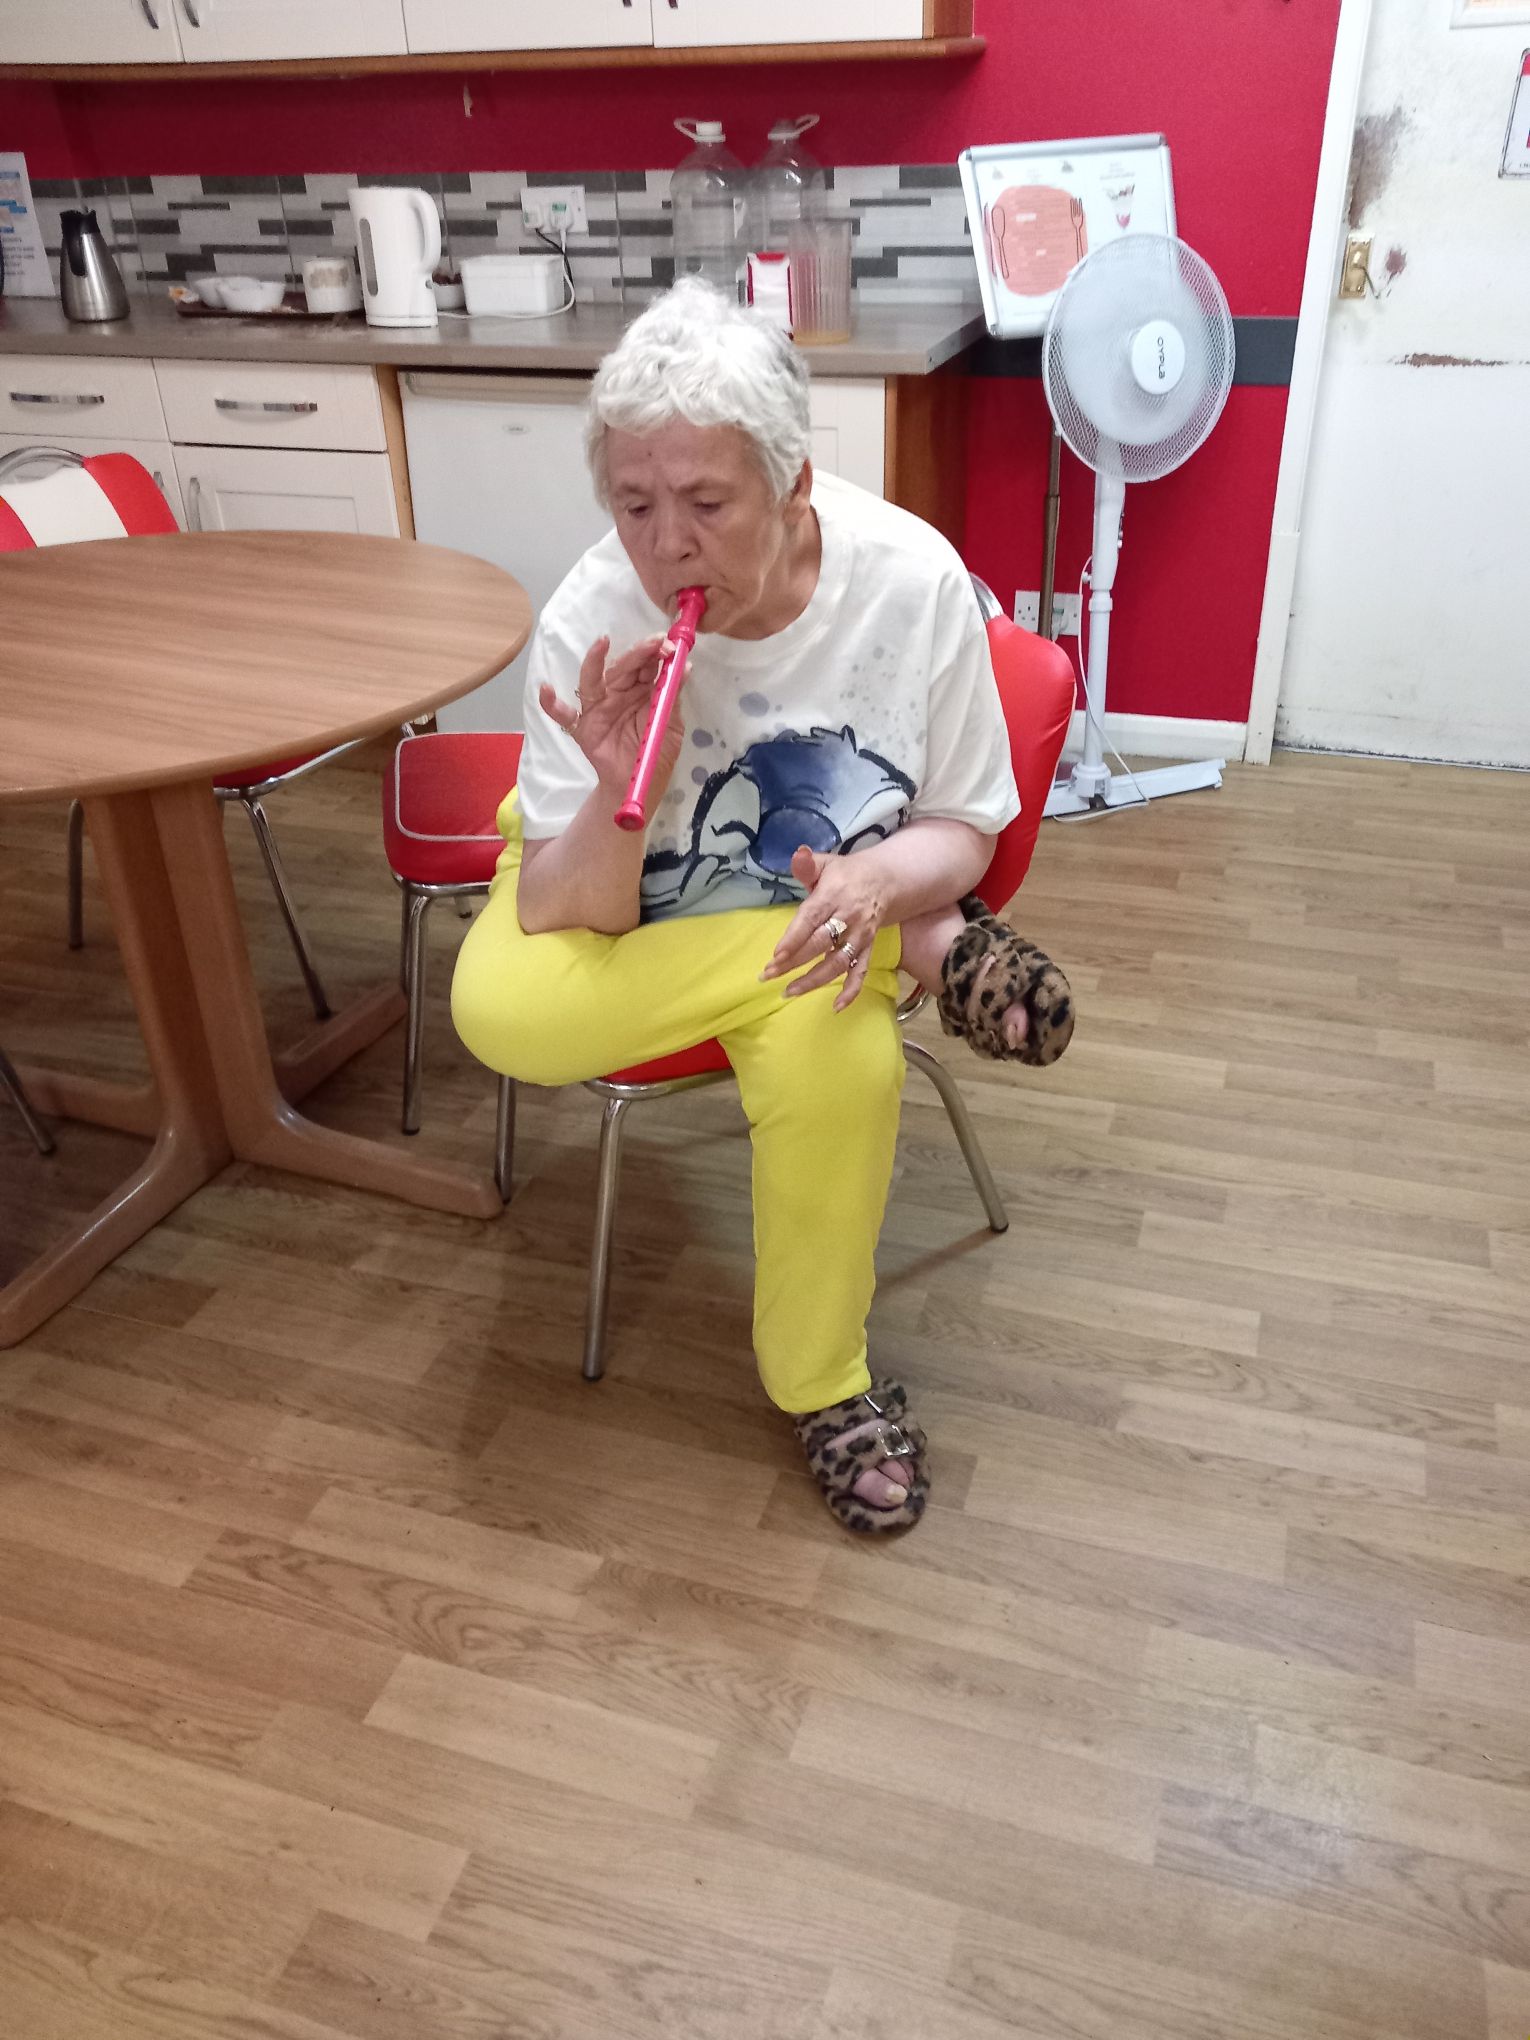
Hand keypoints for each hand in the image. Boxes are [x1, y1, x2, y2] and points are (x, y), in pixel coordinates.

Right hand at [540, 633, 684, 800]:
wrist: (638, 785)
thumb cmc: (654, 753)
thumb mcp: (670, 725)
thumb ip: (672, 698)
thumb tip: (684, 666)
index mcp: (640, 691)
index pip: (646, 665)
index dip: (655, 653)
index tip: (668, 645)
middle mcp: (617, 694)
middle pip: (623, 667)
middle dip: (638, 653)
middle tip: (655, 642)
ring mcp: (598, 708)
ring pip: (594, 680)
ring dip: (596, 660)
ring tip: (601, 643)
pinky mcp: (582, 727)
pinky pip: (563, 715)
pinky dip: (552, 704)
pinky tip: (545, 690)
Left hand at [760, 846, 885, 1011]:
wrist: (886, 881)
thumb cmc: (846, 874)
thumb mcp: (827, 863)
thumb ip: (808, 864)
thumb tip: (798, 855)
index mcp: (834, 895)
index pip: (812, 919)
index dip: (794, 938)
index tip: (776, 956)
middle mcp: (849, 918)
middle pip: (820, 944)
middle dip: (794, 962)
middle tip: (768, 976)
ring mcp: (860, 936)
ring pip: (838, 963)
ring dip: (814, 981)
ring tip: (789, 992)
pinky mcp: (868, 948)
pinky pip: (862, 972)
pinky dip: (851, 990)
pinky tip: (836, 1007)